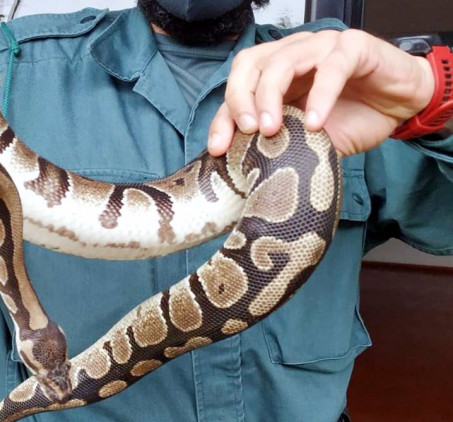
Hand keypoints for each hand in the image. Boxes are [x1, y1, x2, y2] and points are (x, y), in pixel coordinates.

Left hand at [207, 29, 435, 156]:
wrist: (402, 106)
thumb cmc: (353, 118)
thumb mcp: (309, 141)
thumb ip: (281, 146)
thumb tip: (252, 172)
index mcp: (274, 75)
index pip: (237, 88)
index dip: (223, 117)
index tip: (219, 148)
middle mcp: (292, 55)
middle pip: (250, 65)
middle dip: (240, 99)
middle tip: (247, 131)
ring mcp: (320, 47)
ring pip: (281, 61)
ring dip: (270, 96)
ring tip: (272, 130)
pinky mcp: (353, 47)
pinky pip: (331, 67)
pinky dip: (320, 96)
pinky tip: (315, 123)